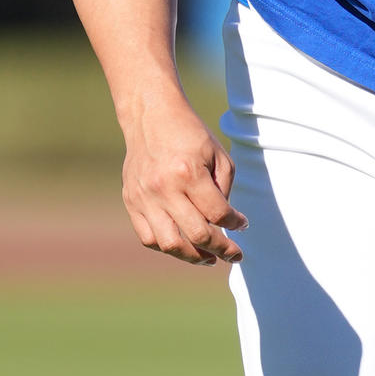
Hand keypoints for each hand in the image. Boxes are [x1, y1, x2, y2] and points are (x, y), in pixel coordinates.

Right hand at [120, 99, 247, 265]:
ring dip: (193, 256)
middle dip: (221, 249)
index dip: (235, 224)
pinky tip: (183, 245)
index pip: (218, 213)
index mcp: (189, 173)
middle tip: (234, 254)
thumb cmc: (189, 134)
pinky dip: (167, 247)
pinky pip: (148, 237)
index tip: (243, 225)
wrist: (151, 117)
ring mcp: (144, 198)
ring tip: (208, 258)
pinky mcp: (131, 202)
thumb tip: (226, 222)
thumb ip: (223, 188)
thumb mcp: (217, 154)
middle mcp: (164, 188)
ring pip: (169, 244)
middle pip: (197, 234)